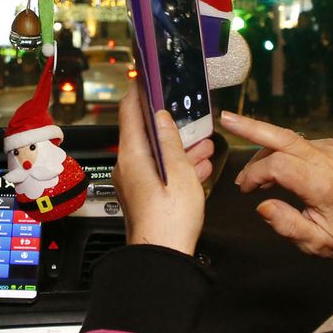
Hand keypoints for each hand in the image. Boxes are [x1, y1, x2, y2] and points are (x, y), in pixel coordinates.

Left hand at [114, 85, 214, 254]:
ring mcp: (136, 183)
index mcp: (132, 155)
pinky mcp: (146, 197)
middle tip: (185, 108)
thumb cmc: (170, 218)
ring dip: (180, 146)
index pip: (129, 112)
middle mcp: (129, 167)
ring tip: (203, 139)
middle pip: (145, 133)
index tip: (146, 76)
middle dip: (169, 121)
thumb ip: (171, 142)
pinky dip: (179, 165)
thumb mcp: (179, 172)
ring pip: (158, 155)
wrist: (163, 256)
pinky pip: (162, 172)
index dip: (138, 92)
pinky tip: (201, 164)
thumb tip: (162, 117)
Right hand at [222, 111, 332, 257]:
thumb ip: (287, 225)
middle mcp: (327, 160)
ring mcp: (330, 150)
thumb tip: (262, 206)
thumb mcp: (316, 242)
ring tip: (249, 178)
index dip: (255, 175)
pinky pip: (295, 143)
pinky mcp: (329, 147)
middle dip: (251, 127)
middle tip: (226, 119)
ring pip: (286, 139)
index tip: (246, 191)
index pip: (278, 166)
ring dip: (262, 151)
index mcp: (323, 184)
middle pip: (282, 137)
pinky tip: (269, 171)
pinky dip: (277, 152)